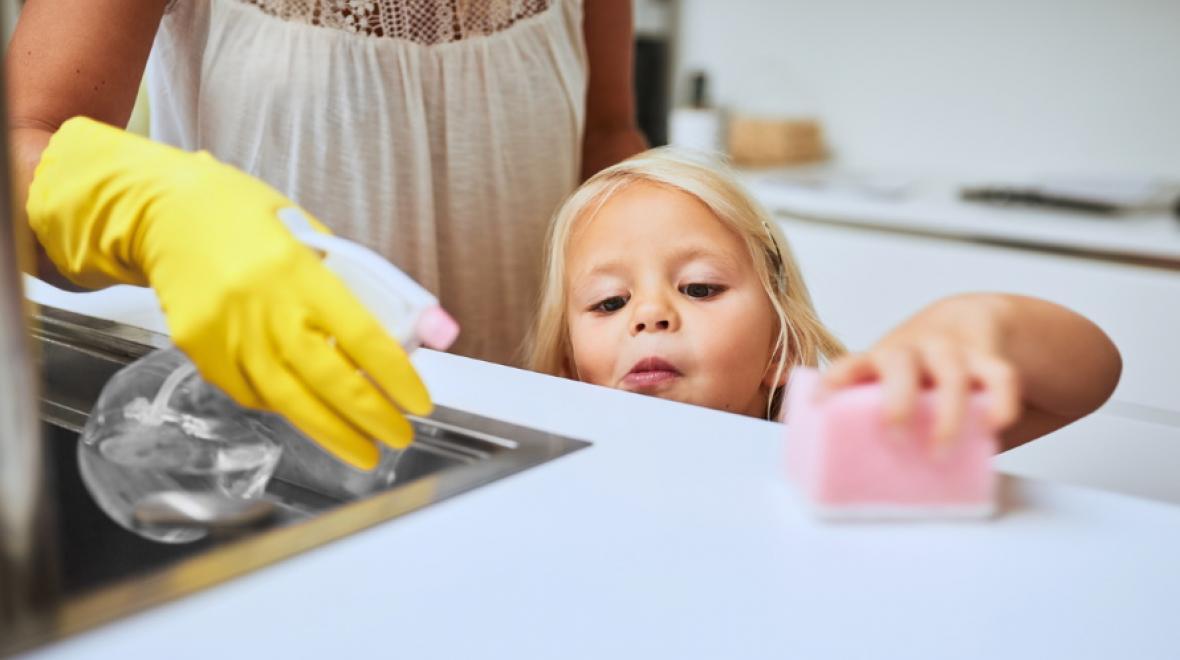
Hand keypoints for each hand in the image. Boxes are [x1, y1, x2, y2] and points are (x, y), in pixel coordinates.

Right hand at [27, 117, 429, 468]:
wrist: (164, 212)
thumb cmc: (246, 218)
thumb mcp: (314, 235)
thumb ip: (364, 283)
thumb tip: (428, 329)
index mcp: (299, 270)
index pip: (362, 336)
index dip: (396, 377)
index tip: (419, 402)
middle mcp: (262, 306)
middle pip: (328, 379)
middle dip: (370, 418)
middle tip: (400, 439)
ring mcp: (227, 333)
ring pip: (289, 400)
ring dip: (332, 433)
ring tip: (364, 452)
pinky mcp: (199, 350)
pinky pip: (251, 394)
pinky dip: (285, 409)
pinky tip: (311, 416)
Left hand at [817, 295, 1021, 443]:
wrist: (970, 321)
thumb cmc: (922, 374)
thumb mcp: (895, 385)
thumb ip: (883, 418)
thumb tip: (857, 477)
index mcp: (881, 360)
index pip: (851, 364)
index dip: (834, 381)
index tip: (821, 403)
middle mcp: (913, 350)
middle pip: (900, 364)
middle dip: (897, 401)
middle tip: (897, 438)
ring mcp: (952, 351)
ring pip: (952, 373)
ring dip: (948, 415)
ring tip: (940, 452)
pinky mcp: (990, 358)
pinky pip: (1001, 375)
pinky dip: (1001, 401)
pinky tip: (994, 426)